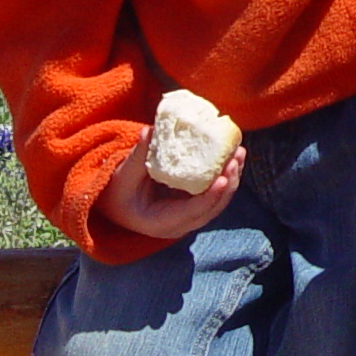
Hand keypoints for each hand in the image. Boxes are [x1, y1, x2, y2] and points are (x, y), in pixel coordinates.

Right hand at [95, 133, 246, 241]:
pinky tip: (231, 156)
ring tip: (239, 152)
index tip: (222, 178)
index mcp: (161, 223)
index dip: (210, 197)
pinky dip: (224, 176)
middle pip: (212, 208)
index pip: (192, 213)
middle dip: (227, 184)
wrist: (116, 203)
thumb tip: (148, 130)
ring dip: (231, 178)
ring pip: (217, 201)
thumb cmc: (118, 191)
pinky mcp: (193, 204)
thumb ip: (138, 156)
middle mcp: (180, 224)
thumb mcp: (124, 175)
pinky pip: (214, 193)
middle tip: (235, 157)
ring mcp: (189, 216)